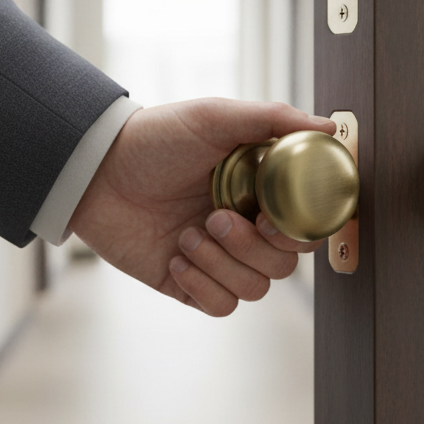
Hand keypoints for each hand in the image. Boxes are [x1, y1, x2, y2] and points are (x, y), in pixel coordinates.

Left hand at [68, 98, 336, 315]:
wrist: (94, 172)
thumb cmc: (155, 139)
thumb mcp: (215, 117)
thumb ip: (273, 119)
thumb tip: (329, 129)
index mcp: (259, 191)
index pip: (305, 226)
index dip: (298, 231)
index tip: (270, 217)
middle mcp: (245, 226)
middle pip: (284, 265)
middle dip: (251, 247)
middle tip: (216, 217)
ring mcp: (218, 257)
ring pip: (256, 289)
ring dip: (222, 265)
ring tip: (188, 235)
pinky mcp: (190, 283)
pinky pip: (221, 306)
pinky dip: (202, 286)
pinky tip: (176, 256)